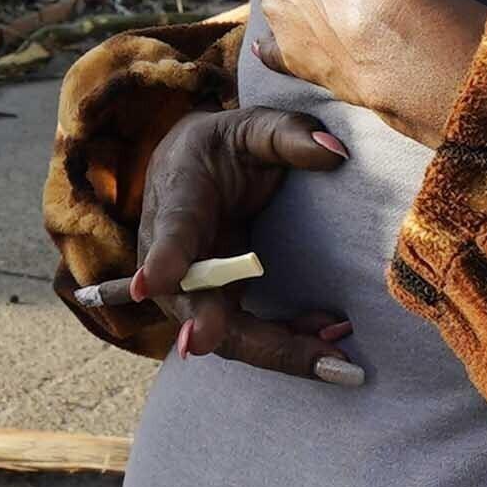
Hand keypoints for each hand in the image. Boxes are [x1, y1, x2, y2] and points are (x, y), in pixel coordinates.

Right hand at [58, 106, 364, 384]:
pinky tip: (329, 338)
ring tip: (333, 359)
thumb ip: (288, 133)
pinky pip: (248, 335)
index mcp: (180, 194)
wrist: (194, 171)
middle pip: (191, 298)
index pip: (174, 227)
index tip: (152, 283)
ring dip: (274, 349)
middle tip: (216, 346)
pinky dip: (287, 345)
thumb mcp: (252, 127)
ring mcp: (193, 287)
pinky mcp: (217, 305)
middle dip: (211, 326)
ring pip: (223, 332)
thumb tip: (334, 153)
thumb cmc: (224, 147)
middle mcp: (174, 252)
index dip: (165, 258)